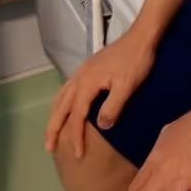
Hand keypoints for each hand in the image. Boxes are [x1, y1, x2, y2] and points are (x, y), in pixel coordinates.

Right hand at [45, 28, 155, 157]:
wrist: (142, 37)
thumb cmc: (137, 60)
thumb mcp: (127, 86)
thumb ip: (112, 107)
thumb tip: (101, 126)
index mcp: (87, 83)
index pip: (77, 116)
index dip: (76, 136)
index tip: (78, 153)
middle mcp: (80, 77)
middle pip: (60, 107)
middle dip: (53, 129)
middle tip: (49, 147)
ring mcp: (83, 71)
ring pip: (61, 96)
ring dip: (55, 115)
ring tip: (53, 131)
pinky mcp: (89, 67)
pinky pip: (67, 88)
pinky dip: (62, 102)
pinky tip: (67, 106)